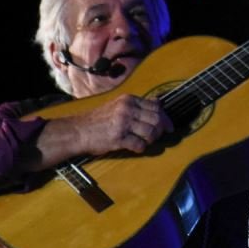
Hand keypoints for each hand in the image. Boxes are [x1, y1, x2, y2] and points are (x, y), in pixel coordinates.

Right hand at [54, 94, 171, 156]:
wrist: (78, 131)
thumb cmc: (99, 120)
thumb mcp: (119, 105)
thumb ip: (138, 105)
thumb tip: (159, 102)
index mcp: (129, 99)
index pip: (156, 107)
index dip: (165, 118)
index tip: (169, 127)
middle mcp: (127, 109)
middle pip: (156, 119)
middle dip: (160, 130)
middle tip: (157, 136)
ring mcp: (122, 123)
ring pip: (151, 132)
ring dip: (151, 139)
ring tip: (144, 141)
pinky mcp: (118, 138)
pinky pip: (139, 144)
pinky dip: (141, 148)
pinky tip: (135, 147)